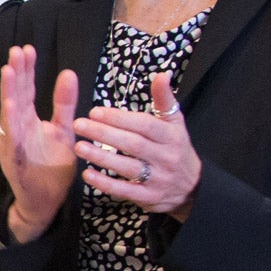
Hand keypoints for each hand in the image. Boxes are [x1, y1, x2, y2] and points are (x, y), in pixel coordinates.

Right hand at [0, 46, 80, 240]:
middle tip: (17, 50)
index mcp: (29, 120)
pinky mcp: (14, 158)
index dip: (26, 70)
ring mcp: (13, 143)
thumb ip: (64, 104)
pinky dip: (10, 122)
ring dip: (9, 92)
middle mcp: (17, 128)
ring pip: (10, 113)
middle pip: (16, 95)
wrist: (45, 201)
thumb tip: (69, 73)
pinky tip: (11, 106)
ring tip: (9, 70)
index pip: (26, 89)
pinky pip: (12, 137)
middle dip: (16, 73)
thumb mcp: (64, 130)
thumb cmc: (52, 168)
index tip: (27, 48)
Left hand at [71, 72, 201, 217]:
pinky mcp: (149, 197)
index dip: (120, 118)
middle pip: (133, 144)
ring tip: (78, 147)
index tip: (95, 112)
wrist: (192, 188)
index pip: (144, 125)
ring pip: (127, 167)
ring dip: (101, 157)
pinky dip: (105, 183)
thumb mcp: (175, 122)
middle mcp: (166, 157)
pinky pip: (125, 190)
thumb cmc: (176, 148)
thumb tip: (162, 74)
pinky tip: (87, 174)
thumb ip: (164, 99)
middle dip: (104, 134)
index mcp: (171, 136)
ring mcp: (158, 179)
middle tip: (78, 125)